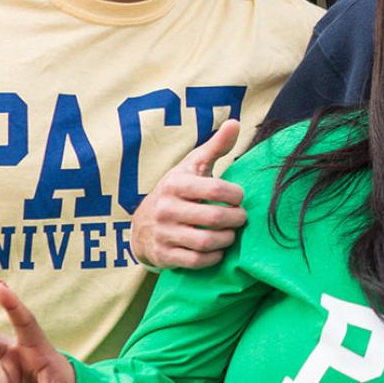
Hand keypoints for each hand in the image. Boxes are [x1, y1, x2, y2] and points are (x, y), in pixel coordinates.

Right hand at [131, 119, 247, 268]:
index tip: (239, 197)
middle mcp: (166, 209)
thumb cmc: (177, 190)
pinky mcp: (164, 255)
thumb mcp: (192, 166)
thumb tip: (235, 122)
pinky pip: (196, 261)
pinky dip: (213, 257)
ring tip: (232, 233)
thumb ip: (215, 146)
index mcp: (176, 184)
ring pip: (206, 241)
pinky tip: (219, 249)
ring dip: (227, 239)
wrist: (142, 224)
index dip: (235, 195)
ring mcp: (164, 233)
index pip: (214, 189)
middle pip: (214, 218)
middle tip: (241, 217)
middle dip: (236, 219)